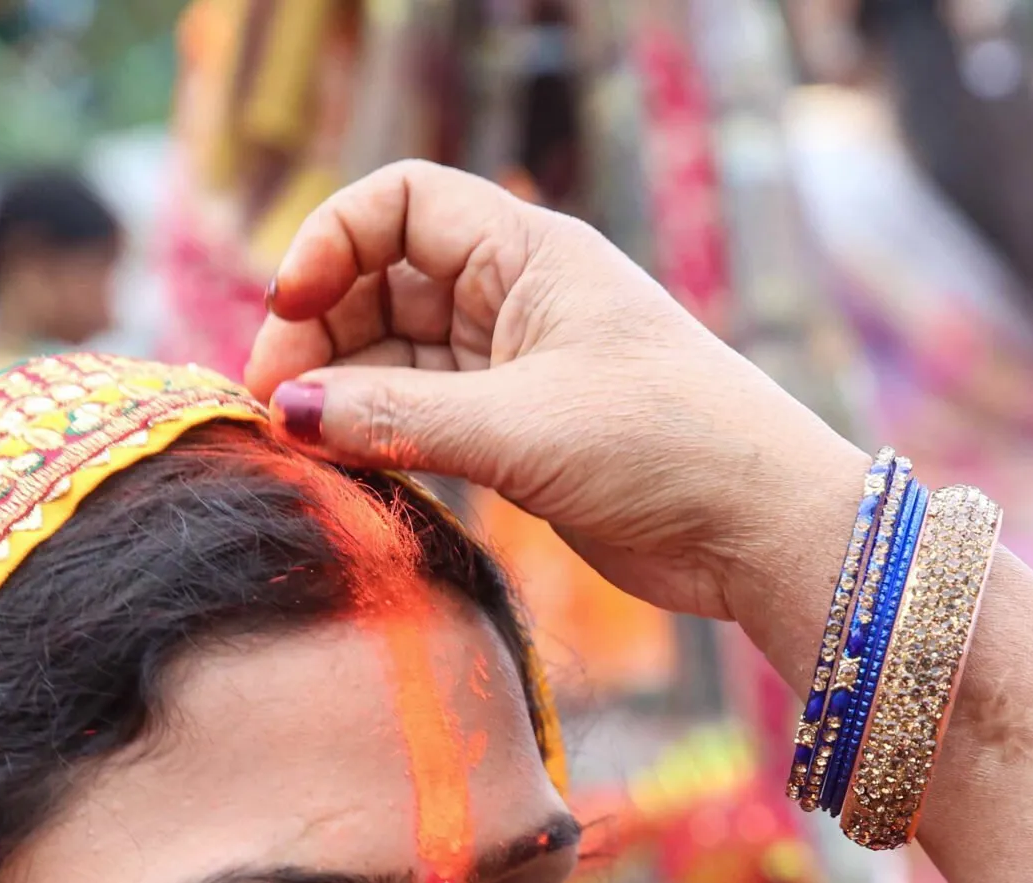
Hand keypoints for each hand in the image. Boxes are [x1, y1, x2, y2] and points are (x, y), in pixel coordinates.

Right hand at [245, 161, 864, 627]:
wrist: (759, 528)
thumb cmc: (665, 447)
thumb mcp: (520, 428)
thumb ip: (398, 417)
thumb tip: (288, 412)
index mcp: (530, 254)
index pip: (399, 204)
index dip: (331, 243)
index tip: (287, 310)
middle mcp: (517, 298)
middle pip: (381, 281)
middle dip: (317, 331)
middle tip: (273, 405)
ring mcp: (515, 368)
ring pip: (395, 354)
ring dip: (340, 390)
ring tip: (297, 444)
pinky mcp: (518, 436)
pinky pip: (420, 414)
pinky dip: (377, 433)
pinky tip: (343, 466)